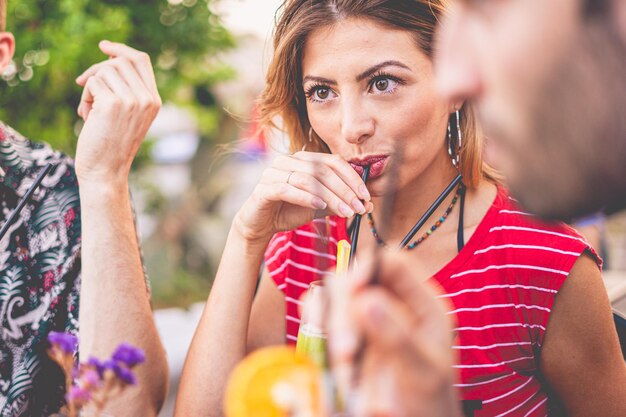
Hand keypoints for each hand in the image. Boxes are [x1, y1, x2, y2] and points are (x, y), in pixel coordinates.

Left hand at [74, 41, 160, 186]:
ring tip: (89, 109)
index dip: (121, 49)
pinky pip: (92, 83)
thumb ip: (127, 90)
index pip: (141, 60)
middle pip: (120, 61)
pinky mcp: (113, 104)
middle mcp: (147, 99)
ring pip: (104, 70)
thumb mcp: (128, 115)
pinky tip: (86, 116)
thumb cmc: (111, 145)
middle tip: (84, 84)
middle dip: (98, 69)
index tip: (104, 46)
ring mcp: (132, 101)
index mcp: (154, 100)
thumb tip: (109, 58)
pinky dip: (84, 97)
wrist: (106, 171)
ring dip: (90, 86)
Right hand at [233, 151, 372, 242]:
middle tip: (358, 207)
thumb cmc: (289, 210)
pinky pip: (287, 189)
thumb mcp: (320, 206)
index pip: (333, 162)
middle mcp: (288, 160)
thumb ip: (340, 203)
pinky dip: (306, 197)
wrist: (260, 224)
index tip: (366, 196)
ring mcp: (274, 172)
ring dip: (330, 196)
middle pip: (322, 170)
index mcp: (303, 159)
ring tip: (345, 212)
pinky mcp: (264, 188)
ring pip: (307, 179)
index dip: (352, 178)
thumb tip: (367, 204)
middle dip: (344, 190)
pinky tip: (320, 206)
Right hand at [327, 252, 461, 416]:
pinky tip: (327, 357)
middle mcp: (389, 303)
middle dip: (344, 312)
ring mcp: (362, 318)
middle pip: (354, 279)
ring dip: (328, 327)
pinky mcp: (340, 334)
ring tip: (344, 366)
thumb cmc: (429, 400)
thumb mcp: (424, 372)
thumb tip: (367, 298)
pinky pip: (317, 317)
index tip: (353, 290)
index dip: (370, 267)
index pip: (393, 263)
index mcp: (421, 303)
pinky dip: (314, 332)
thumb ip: (398, 336)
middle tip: (347, 352)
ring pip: (331, 297)